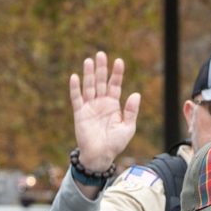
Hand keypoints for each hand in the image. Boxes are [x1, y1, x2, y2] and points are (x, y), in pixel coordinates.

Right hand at [68, 50, 140, 180]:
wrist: (100, 156)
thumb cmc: (115, 144)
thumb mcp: (128, 128)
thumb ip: (131, 111)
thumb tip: (136, 94)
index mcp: (113, 105)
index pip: (115, 85)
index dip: (117, 74)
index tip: (119, 61)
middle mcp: (101, 103)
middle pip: (101, 82)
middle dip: (101, 68)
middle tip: (101, 54)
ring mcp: (90, 107)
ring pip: (89, 86)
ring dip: (89, 74)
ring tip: (89, 60)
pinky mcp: (79, 113)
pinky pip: (77, 98)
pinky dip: (75, 88)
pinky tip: (74, 77)